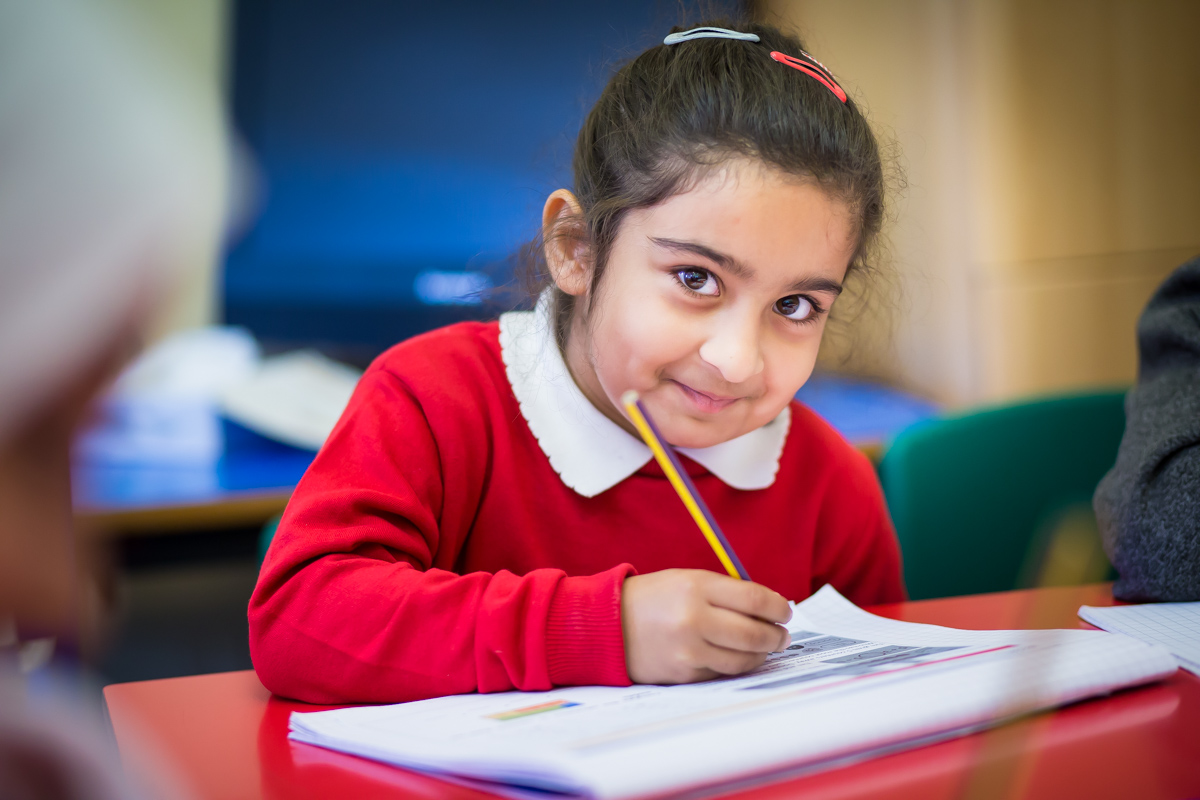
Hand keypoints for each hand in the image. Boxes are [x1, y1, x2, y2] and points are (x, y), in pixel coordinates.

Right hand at [620, 569, 791, 684]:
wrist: (608, 624)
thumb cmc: (653, 599)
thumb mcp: (687, 580)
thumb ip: (725, 592)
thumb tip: (768, 610)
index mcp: (697, 587)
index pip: (755, 600)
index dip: (778, 608)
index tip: (786, 612)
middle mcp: (694, 618)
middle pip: (754, 633)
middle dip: (776, 636)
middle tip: (782, 636)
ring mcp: (689, 650)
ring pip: (743, 659)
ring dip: (762, 655)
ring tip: (766, 649)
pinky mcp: (684, 673)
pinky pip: (723, 673)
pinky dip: (736, 666)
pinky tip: (739, 658)